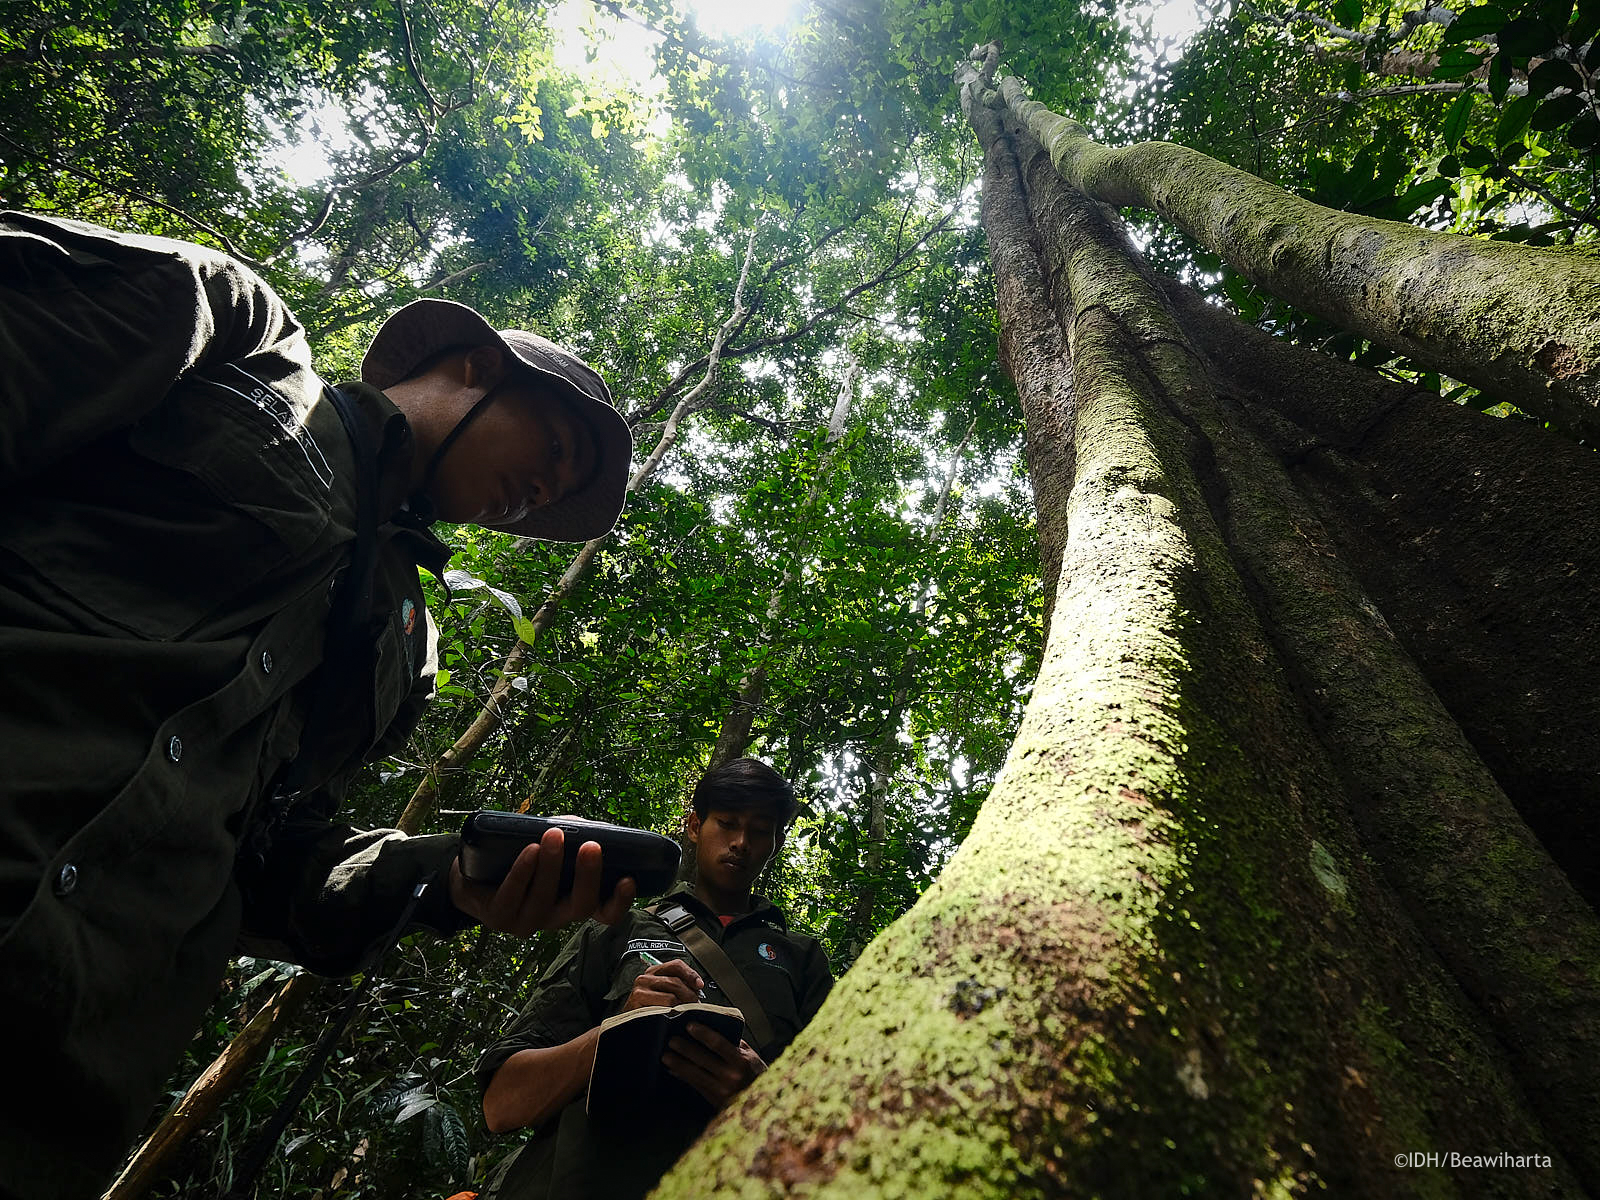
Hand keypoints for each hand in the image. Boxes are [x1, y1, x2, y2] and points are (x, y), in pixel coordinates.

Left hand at [448, 827, 635, 935]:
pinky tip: (530, 850)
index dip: (620, 901)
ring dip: (551, 866)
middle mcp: (556, 917)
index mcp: (575, 900)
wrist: (474, 872)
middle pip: (580, 907)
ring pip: (544, 900)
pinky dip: (523, 872)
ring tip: (554, 835)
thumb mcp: (554, 841)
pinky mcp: (500, 918)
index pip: (606, 913)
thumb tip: (587, 827)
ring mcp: (528, 921)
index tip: (628, 878)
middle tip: (592, 846)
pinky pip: (513, 897)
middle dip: (588, 876)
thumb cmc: (523, 853)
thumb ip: (574, 834)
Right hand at [623, 959, 703, 1010]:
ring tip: (686, 1013)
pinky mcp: (638, 1002)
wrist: (627, 1025)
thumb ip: (678, 987)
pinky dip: (673, 1012)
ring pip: (671, 996)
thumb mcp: (663, 994)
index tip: (700, 986)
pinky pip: (663, 1007)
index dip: (691, 974)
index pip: (676, 965)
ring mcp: (640, 989)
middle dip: (690, 995)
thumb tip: (697, 989)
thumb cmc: (648, 1010)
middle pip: (675, 981)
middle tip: (696, 1005)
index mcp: (654, 972)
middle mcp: (646, 977)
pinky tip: (674, 1017)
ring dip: (683, 1005)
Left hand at [661, 1025, 765, 1108]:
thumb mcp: (751, 1057)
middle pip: (703, 1059)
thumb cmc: (758, 1076)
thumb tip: (717, 1030)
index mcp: (741, 1062)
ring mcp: (722, 1090)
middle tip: (672, 1040)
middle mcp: (731, 1076)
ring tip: (666, 1056)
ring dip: (679, 1064)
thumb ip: (735, 1044)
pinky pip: (695, 1085)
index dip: (703, 1034)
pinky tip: (674, 1071)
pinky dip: (684, 1077)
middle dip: (685, 1049)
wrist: (763, 1104)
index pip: (719, 1044)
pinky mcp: (715, 1100)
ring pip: (695, 1074)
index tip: (690, 1026)